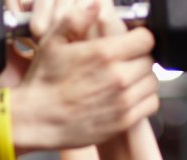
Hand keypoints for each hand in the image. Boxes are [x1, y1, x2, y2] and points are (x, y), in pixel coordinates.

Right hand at [10, 0, 158, 149]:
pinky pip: (150, 104)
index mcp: (104, 54)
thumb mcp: (52, 42)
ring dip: (141, 79)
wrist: (34, 120)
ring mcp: (122, 102)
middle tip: (123, 62)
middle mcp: (118, 77)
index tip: (130, 41)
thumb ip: (75, 19)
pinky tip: (127, 97)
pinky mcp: (123, 122)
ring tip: (124, 80)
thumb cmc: (42, 83)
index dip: (138, 37)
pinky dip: (143, 99)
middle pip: (149, 60)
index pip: (146, 38)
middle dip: (138, 58)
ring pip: (152, 82)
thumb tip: (96, 6)